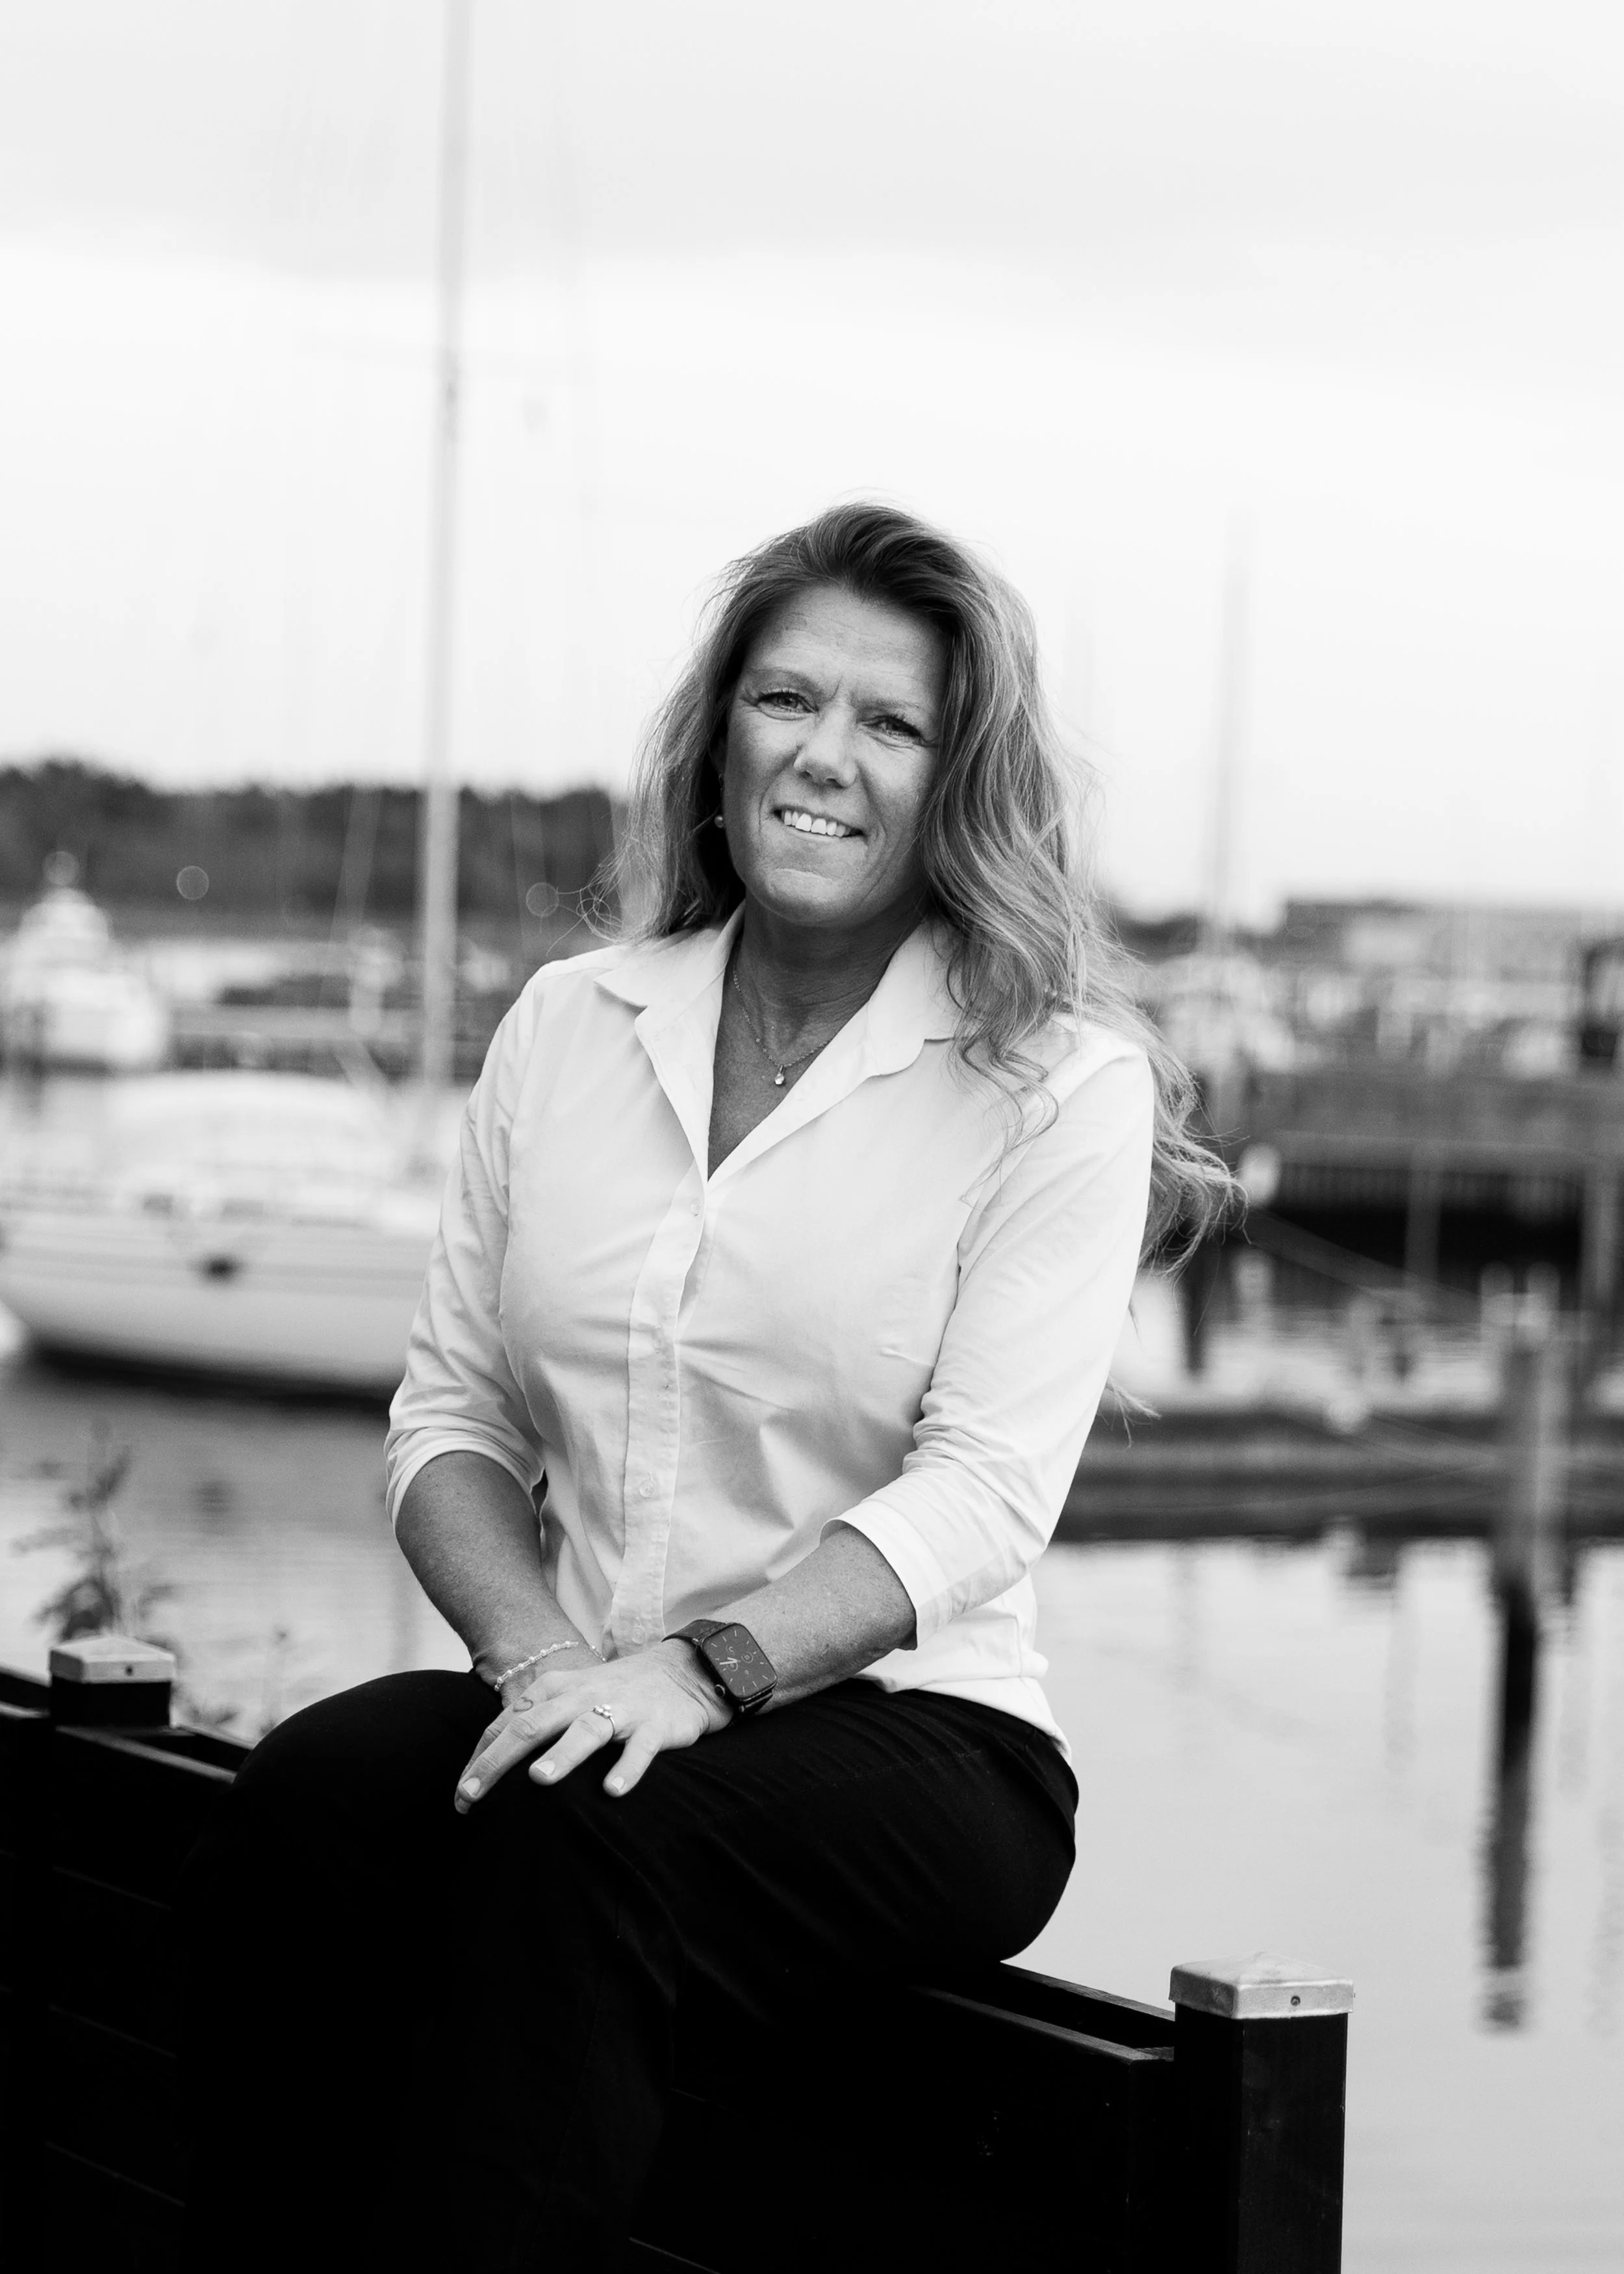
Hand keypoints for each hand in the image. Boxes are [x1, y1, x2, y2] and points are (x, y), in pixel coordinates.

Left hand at [454, 1642, 729, 1812]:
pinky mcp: (657, 1726)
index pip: (508, 1724)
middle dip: (500, 1761)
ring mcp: (621, 1709)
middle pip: (535, 1725)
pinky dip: (626, 1768)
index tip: (460, 1799)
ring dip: (563, 1755)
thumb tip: (485, 1767)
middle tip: (473, 1796)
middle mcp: (583, 1696)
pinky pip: (640, 1749)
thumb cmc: (614, 1694)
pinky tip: (612, 1791)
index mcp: (556, 1689)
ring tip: (539, 1780)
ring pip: (586, 1731)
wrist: (684, 1672)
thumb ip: (533, 1723)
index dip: (480, 1759)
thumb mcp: (569, 1699)